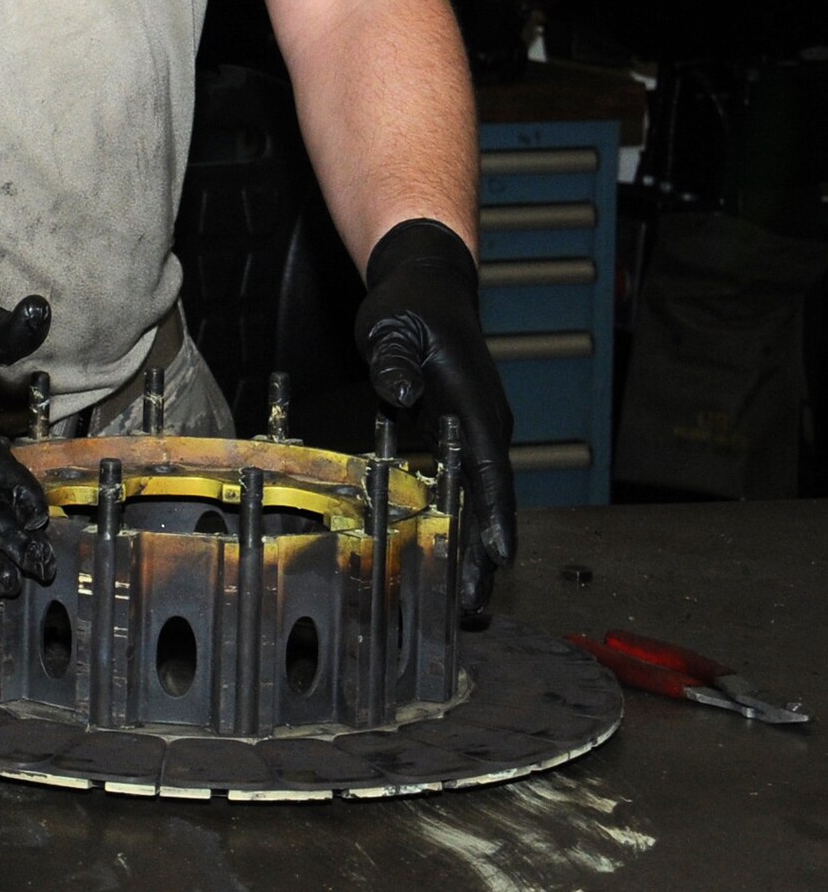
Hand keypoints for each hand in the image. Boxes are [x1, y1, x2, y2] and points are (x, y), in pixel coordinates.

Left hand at [354, 219, 515, 616]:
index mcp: (473, 399)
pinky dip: (458, 521)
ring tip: (463, 602)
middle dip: (484, 554)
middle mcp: (486, 420)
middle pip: (491, 496)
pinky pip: (465, 485)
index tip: (499, 558)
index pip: (489, 466)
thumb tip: (399, 395)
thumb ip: (394, 360)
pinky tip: (443, 556)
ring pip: (480, 497)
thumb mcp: (392, 326)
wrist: (427, 282)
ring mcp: (478, 428)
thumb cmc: (410, 304)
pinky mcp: (462, 433)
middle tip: (473, 608)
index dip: (494, 514)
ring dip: (472, 546)